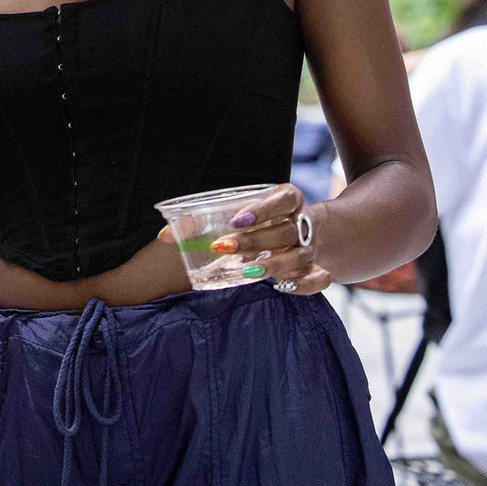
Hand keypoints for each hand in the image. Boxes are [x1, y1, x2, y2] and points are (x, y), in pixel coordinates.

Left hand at [207, 183, 330, 296]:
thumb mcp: (240, 211)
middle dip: (254, 241)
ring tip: (247, 271)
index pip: (284, 199)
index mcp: (289, 199)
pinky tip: (280, 286)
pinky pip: (319, 278)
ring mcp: (311, 246)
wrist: (299, 230)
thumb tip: (167, 235)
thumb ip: (206, 219)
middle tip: (224, 246)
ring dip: (273, 265)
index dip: (262, 209)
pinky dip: (304, 285)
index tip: (236, 220)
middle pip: (285, 231)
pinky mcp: (315, 268)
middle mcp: (303, 221)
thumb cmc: (259, 219)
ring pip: (299, 256)